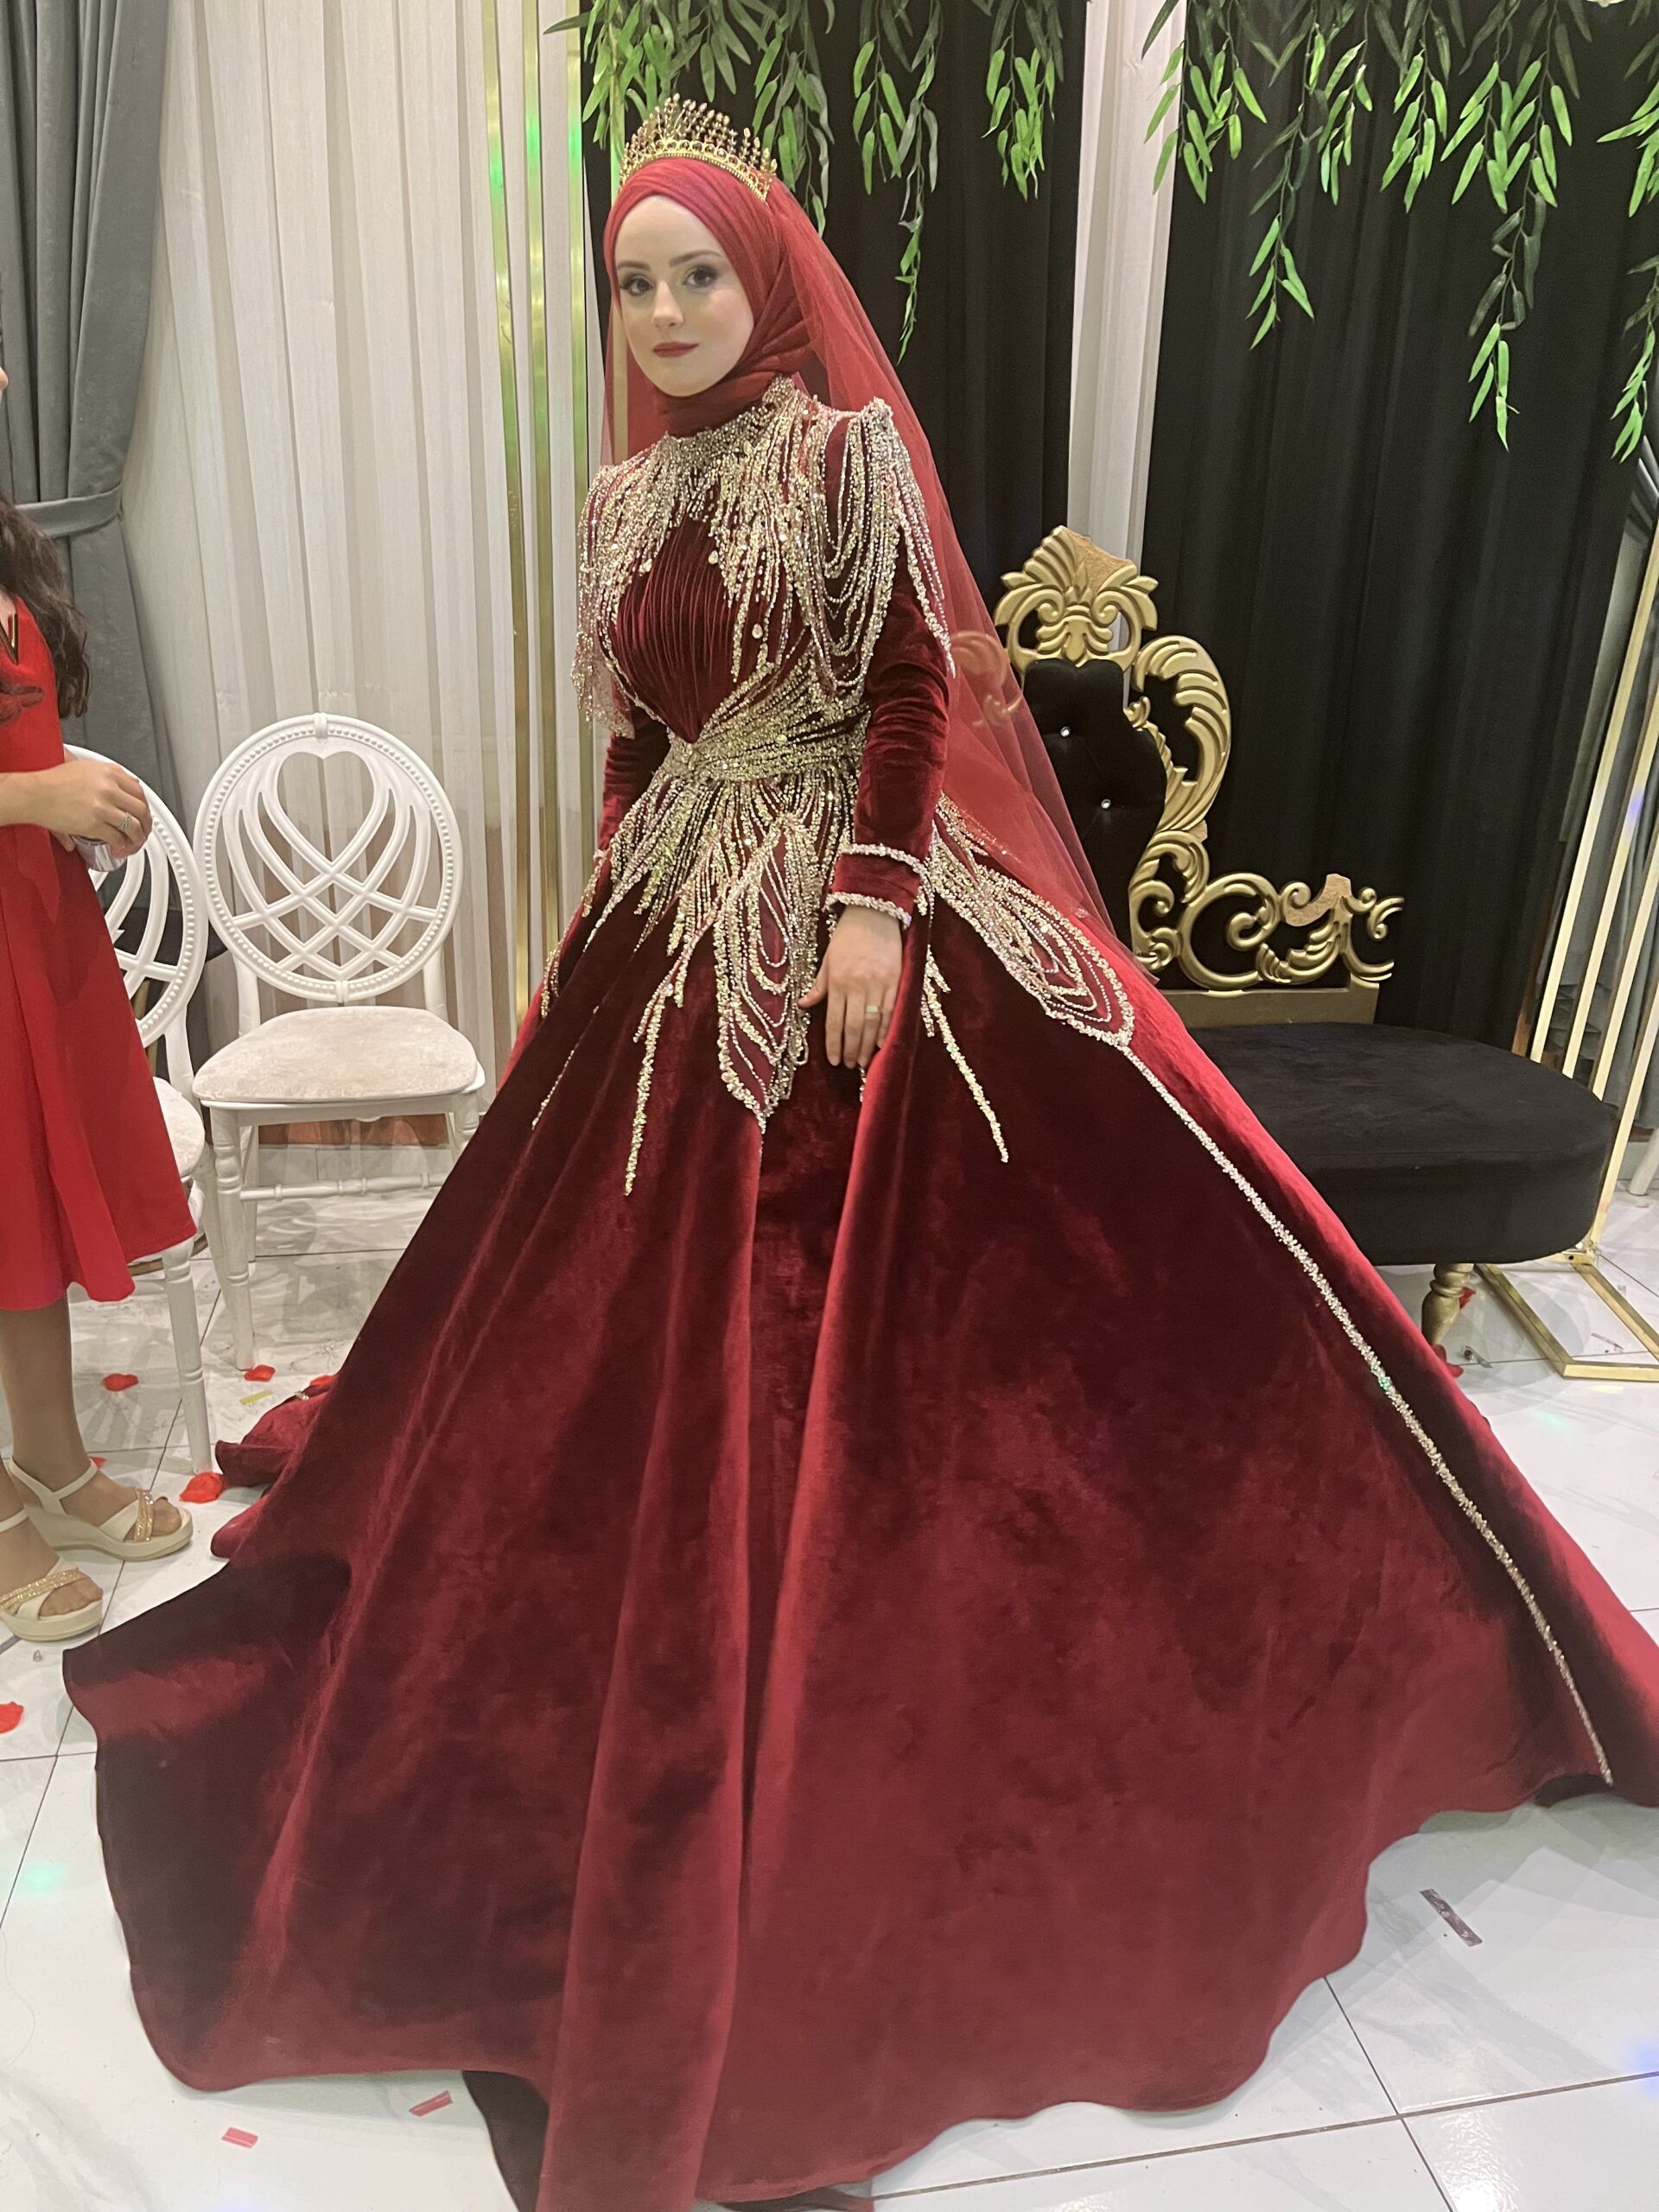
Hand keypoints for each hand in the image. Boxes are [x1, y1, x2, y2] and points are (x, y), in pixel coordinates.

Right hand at [8, 759, 150, 856]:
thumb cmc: (52, 782)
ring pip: (133, 826)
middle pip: (141, 809)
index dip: (144, 805)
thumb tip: (128, 783)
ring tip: (132, 844)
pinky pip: (117, 838)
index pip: (139, 790)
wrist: (34, 794)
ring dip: (136, 839)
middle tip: (142, 831)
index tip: (142, 813)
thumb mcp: (84, 768)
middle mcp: (109, 788)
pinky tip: (118, 849)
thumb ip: (107, 775)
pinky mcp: (95, 823)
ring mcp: (103, 806)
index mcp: (109, 772)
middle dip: (145, 824)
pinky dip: (121, 846)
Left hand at [799, 904, 903, 1068]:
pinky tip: (881, 1044)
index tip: (834, 1061)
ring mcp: (877, 984)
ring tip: (863, 1061)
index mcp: (837, 981)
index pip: (834, 1021)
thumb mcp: (827, 959)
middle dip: (851, 1050)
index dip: (834, 1044)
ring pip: (872, 1023)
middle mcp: (857, 985)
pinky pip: (890, 1011)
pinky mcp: (894, 981)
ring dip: (867, 1045)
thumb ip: (819, 985)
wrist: (873, 913)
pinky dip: (886, 1029)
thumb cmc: (847, 937)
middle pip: (854, 1026)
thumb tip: (803, 1004)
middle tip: (849, 1066)